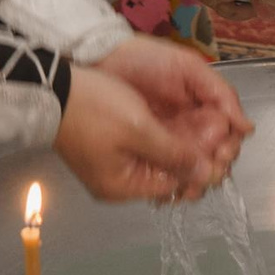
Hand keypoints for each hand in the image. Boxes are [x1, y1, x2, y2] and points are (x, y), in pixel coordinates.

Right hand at [56, 67, 218, 201]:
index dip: (204, 164)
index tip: (225, 142)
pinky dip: (166, 136)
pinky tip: (186, 118)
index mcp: (123, 187)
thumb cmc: (93, 108)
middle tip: (221, 128)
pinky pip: (146, 148)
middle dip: (197, 153)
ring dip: (185, 142)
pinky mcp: (109, 147)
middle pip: (169, 174)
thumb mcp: (140, 130)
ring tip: (210, 120)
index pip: (176, 185)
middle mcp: (118, 183)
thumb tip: (208, 176)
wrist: (49, 87)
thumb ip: (175, 154)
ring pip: (160, 159)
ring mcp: (112, 165)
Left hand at [92, 36, 253, 183]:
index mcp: (204, 109)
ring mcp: (167, 141)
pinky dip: (169, 186)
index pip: (226, 137)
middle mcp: (189, 129)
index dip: (227, 149)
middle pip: (210, 159)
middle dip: (211, 170)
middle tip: (205, 175)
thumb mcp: (189, 68)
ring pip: (188, 170)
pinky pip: (162, 174)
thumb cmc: (147, 59)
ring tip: (188, 190)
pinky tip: (170, 192)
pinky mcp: (144, 151)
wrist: (102, 59)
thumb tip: (247, 127)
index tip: (221, 153)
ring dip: (192, 183)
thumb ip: (221, 93)